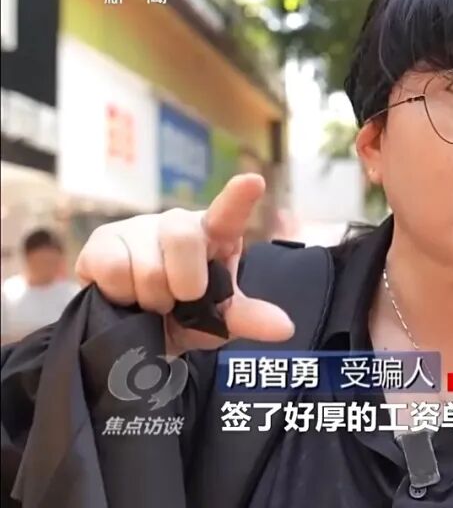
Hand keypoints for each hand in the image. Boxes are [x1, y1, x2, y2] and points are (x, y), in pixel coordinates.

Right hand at [75, 174, 294, 354]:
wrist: (135, 335)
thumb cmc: (185, 317)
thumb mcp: (217, 321)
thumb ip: (248, 318)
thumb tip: (285, 328)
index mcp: (216, 236)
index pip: (229, 212)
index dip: (239, 197)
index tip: (254, 182)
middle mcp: (178, 224)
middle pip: (183, 239)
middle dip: (183, 284)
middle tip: (178, 301)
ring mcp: (139, 228)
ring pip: (148, 266)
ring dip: (150, 299)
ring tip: (149, 301)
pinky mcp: (103, 240)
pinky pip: (114, 270)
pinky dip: (121, 294)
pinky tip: (123, 295)